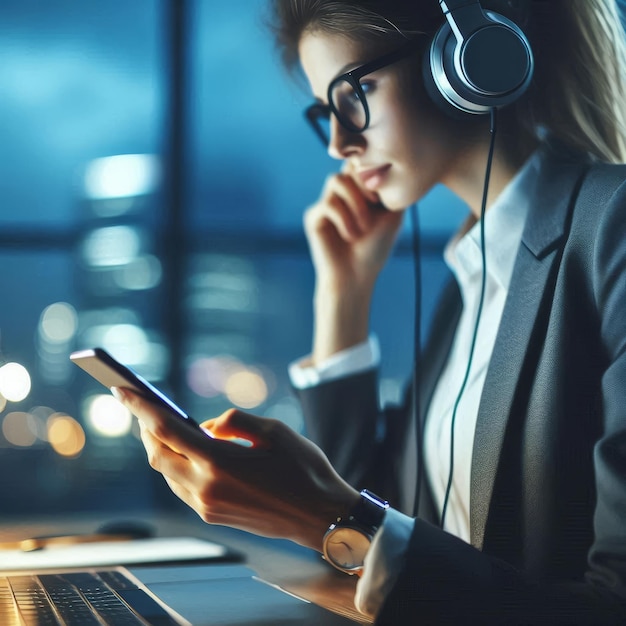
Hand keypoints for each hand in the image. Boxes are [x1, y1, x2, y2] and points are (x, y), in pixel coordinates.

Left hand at [114, 388, 359, 552]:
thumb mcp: (274, 431)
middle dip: (146, 428)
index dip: (140, 408)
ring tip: (164, 426)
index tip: (122, 390)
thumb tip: (207, 426)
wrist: (320, 517)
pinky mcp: (213, 516)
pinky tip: (187, 452)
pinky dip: (176, 465)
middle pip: (158, 454)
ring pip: (166, 472)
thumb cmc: (304, 469)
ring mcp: (207, 506)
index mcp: (219, 462)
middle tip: (144, 406)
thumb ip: (234, 422)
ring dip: (160, 448)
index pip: (165, 430)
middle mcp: (206, 488)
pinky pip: (181, 487)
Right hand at [305, 165, 404, 361]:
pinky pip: (328, 203)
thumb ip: (388, 187)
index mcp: (360, 193)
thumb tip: (381, 164)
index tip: (380, 200)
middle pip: (348, 167)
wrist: (355, 277)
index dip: (371, 173)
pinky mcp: (314, 216)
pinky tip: (351, 236)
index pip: (361, 164)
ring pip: (336, 180)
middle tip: (374, 208)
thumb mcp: (392, 215)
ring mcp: (326, 204)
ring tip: (363, 228)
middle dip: (364, 186)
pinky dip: (344, 219)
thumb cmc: (375, 250)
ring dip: (355, 203)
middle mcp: (341, 195)